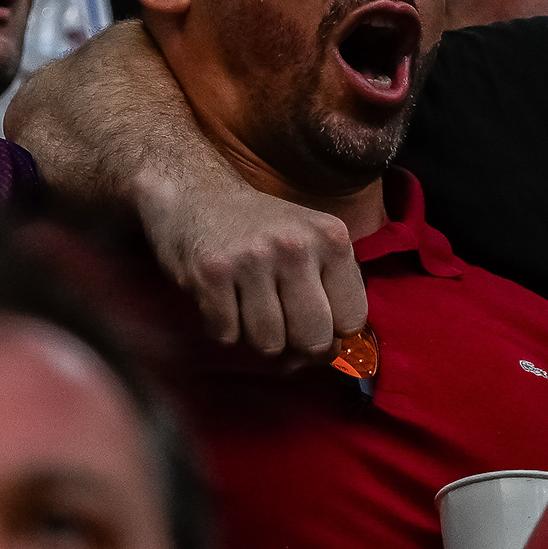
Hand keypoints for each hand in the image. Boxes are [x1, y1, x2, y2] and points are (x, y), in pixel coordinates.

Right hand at [144, 169, 366, 358]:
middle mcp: (295, 246)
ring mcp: (252, 259)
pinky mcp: (211, 274)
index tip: (315, 322)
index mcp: (330, 237)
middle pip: (313, 339)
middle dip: (296, 345)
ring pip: (269, 344)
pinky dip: (223, 328)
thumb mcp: (310, 241)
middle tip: (280, 323)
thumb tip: (333, 354)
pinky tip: (221, 300)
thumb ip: (331, 291)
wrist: (195, 194)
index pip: (352, 319)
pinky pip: (227, 335)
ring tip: (247, 304)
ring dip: (256, 335)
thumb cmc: (259, 230)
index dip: (333, 333)